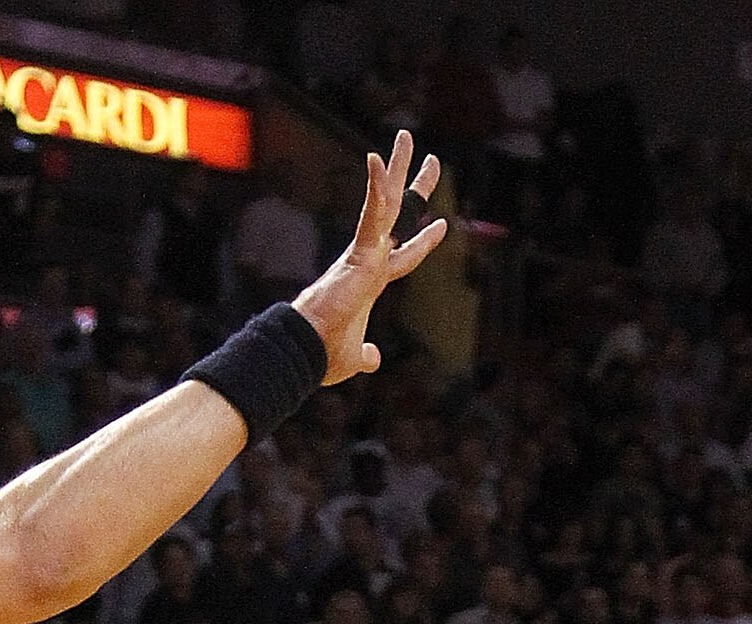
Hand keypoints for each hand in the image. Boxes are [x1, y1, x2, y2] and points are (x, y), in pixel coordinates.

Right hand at [294, 134, 449, 385]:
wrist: (309, 350)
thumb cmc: (325, 353)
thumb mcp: (356, 355)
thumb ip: (367, 354)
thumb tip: (373, 358)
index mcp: (371, 280)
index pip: (404, 254)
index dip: (424, 239)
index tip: (442, 223)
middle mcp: (369, 260)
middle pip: (399, 215)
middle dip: (416, 186)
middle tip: (433, 159)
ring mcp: (365, 254)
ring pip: (386, 204)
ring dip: (395, 170)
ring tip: (405, 137)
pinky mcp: (358, 254)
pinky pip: (371, 215)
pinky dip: (376, 189)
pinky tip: (377, 160)